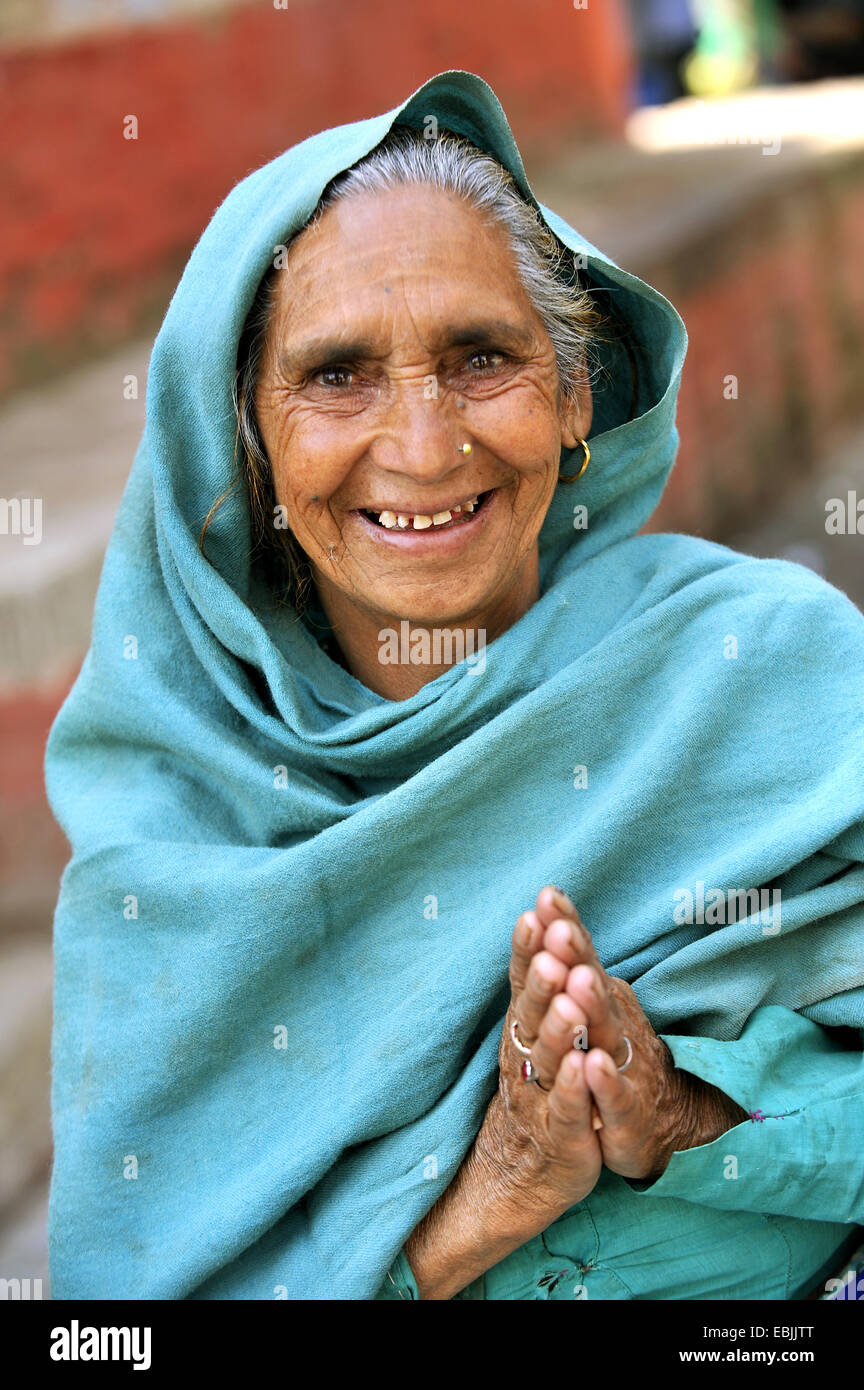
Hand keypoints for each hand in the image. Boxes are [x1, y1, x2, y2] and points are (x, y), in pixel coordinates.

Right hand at [469, 899, 604, 1236]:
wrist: (527, 1167)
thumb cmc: (541, 1083)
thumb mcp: (540, 1028)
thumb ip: (543, 978)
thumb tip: (548, 916)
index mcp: (525, 1024)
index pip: (525, 978)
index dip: (530, 945)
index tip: (539, 908)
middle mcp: (525, 1053)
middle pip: (534, 1009)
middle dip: (545, 974)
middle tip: (554, 938)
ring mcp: (540, 1093)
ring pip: (548, 1055)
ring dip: (559, 1025)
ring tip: (569, 996)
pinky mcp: (562, 1132)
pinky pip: (567, 1106)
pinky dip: (574, 1086)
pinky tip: (583, 1064)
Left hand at [517, 887, 747, 1180]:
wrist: (661, 1123)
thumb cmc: (611, 1054)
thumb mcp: (589, 1010)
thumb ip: (572, 965)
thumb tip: (549, 910)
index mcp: (595, 1000)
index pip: (578, 958)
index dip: (564, 927)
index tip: (547, 895)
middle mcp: (610, 1026)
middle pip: (590, 988)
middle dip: (575, 958)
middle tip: (560, 930)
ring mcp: (622, 1069)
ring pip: (603, 1036)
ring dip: (590, 1009)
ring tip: (576, 982)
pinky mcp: (628, 1115)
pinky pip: (615, 1097)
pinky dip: (604, 1081)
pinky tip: (592, 1063)